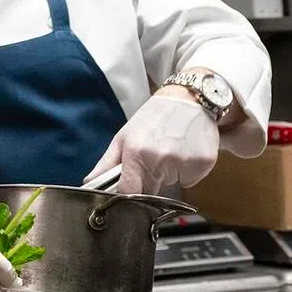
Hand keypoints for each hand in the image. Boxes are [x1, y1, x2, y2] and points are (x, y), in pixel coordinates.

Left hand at [85, 94, 218, 194]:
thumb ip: (106, 164)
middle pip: (151, 191)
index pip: (129, 192)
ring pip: (172, 185)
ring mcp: (183, 162)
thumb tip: (88, 183)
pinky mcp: (203, 163)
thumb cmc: (153, 118)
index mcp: (136, 153)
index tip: (131, 187)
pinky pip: (190, 180)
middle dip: (150, 180)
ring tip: (171, 150)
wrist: (188, 98)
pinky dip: (187, 171)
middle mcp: (160, 159)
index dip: (128, 194)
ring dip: (170, 175)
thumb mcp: (124, 137)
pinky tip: (186, 151)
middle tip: (153, 158)